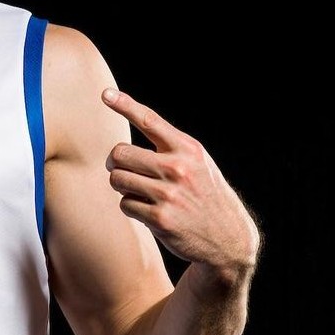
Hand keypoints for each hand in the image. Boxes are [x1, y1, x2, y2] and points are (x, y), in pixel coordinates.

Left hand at [102, 87, 260, 280]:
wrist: (229, 239)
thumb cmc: (205, 196)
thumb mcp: (198, 164)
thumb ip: (169, 149)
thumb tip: (121, 146)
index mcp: (189, 149)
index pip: (150, 120)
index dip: (125, 105)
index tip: (105, 94)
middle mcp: (179, 168)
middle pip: (119, 153)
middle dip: (115, 163)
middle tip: (124, 171)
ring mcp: (169, 194)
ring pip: (117, 179)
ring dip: (122, 186)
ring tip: (142, 193)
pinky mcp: (160, 218)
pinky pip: (125, 204)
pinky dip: (131, 208)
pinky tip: (150, 212)